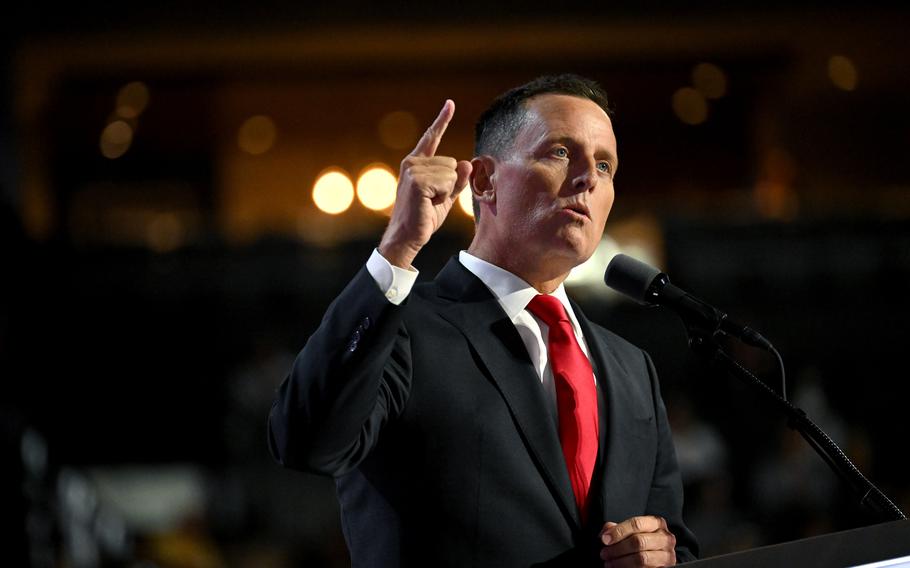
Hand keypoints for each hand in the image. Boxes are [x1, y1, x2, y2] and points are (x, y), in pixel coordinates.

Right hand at [378, 99, 472, 267]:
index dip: (442, 120)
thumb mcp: (445, 197)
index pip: (432, 138)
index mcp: (416, 164)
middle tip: (433, 200)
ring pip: (451, 173)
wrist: (407, 236)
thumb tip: (466, 162)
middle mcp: (412, 163)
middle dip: (450, 184)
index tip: (450, 103)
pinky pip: (447, 182)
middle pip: (452, 163)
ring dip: (447, 191)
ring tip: (429, 202)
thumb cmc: (424, 217)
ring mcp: (413, 170)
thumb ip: (456, 180)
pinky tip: (429, 203)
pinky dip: (444, 195)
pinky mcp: (416, 180)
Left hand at [599, 516, 676, 567]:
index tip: (605, 539)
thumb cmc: (642, 539)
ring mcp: (667, 555)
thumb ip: (618, 528)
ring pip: (642, 558)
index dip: (619, 531)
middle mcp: (665, 538)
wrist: (655, 554)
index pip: (637, 524)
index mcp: (657, 523)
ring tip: (610, 563)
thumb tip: (607, 531)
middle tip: (605, 553)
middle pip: (639, 541)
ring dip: (622, 562)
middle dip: (618, 548)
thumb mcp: (631, 530)